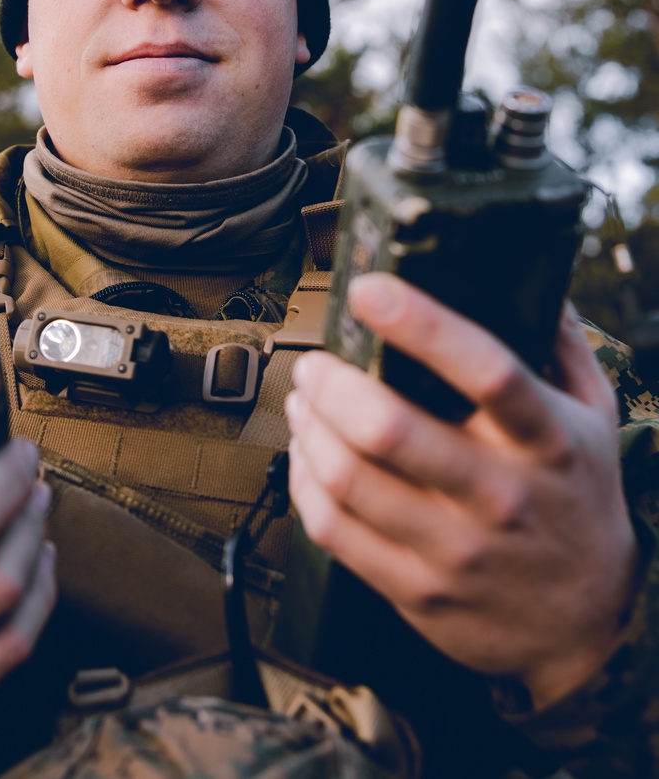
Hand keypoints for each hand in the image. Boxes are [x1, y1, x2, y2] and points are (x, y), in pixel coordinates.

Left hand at [286, 276, 638, 709]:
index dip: (420, 323)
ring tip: (304, 397)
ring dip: (308, 425)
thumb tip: (531, 271)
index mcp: (546, 439)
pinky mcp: (419, 591)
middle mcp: (500, 494)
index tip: (370, 287)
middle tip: (317, 360)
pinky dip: (303, 480)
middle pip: (390, 429)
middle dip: (332, 382)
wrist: (586, 625)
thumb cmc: (577, 498)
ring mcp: (456, 549)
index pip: (486, 370)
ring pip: (349, 478)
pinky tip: (306, 453)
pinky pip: (334, 530)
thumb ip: (562, 342)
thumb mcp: (593, 416)